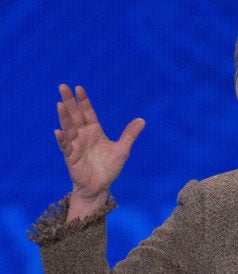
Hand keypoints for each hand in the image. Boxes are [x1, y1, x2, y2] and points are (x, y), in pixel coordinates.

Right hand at [55, 84, 144, 219]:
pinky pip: (66, 146)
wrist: (99, 186)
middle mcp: (83, 135)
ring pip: (69, 128)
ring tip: (60, 105)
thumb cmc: (109, 167)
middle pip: (75, 116)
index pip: (88, 113)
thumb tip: (142, 120)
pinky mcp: (71, 157)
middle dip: (69, 102)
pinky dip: (62, 139)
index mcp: (95, 131)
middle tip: (63, 87)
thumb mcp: (122, 150)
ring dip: (64, 117)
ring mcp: (76, 145)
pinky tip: (58, 131)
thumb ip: (130, 135)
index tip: (79, 88)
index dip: (83, 101)